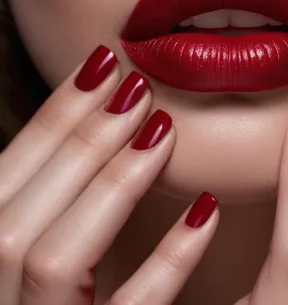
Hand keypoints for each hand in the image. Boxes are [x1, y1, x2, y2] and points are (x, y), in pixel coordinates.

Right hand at [0, 46, 218, 304]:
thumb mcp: (55, 253)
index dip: (48, 121)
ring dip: (107, 184)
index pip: (4, 184)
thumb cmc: (66, 303)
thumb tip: (88, 133)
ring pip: (52, 258)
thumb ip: (63, 207)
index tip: (99, 65)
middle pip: (17, 216)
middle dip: (76, 140)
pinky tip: (207, 211)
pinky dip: (163, 262)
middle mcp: (0, 304)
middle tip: (132, 83)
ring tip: (160, 127)